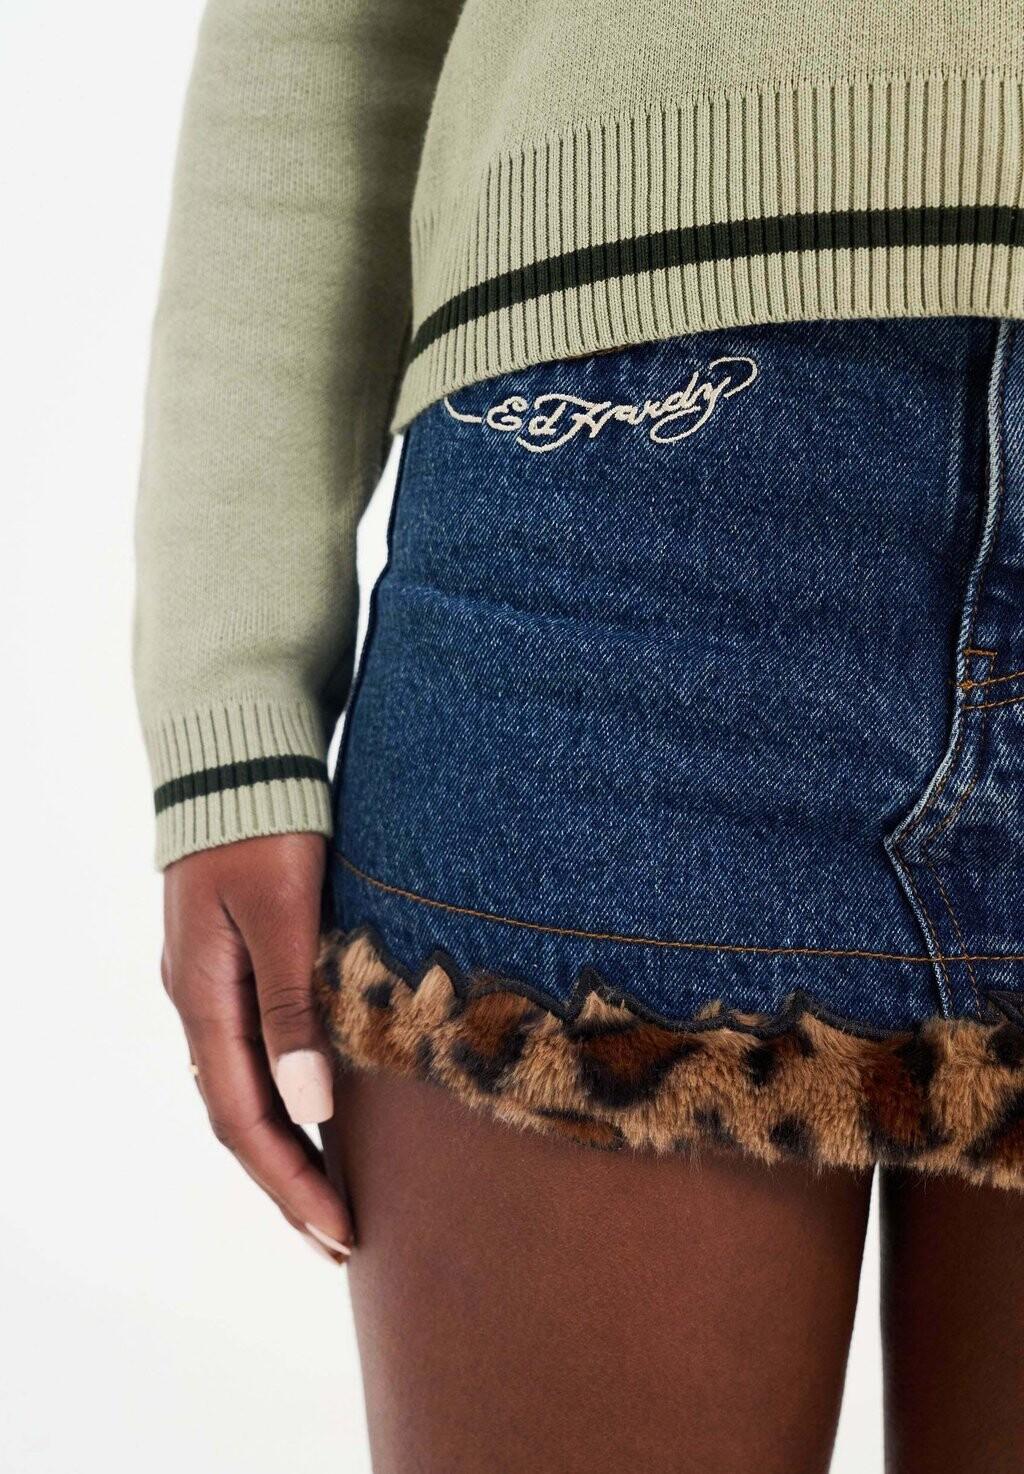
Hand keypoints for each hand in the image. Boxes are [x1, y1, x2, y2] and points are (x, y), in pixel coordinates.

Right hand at [162, 833, 351, 1263]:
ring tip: (331, 1193)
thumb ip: (292, 1005)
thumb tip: (310, 1105)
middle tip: (341, 1236)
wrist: (236, 757)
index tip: (339, 1231)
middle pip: (240, 1117)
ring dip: (286, 1146)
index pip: (245, 1120)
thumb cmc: (264, 827)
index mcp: (206, 999)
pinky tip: (316, 1108)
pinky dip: (284, 1096)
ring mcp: (213, 984)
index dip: (290, 1181)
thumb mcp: (283, 913)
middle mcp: (201, 1002)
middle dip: (288, 1182)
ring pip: (245, 1088)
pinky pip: (253, 1051)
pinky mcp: (235, 961)